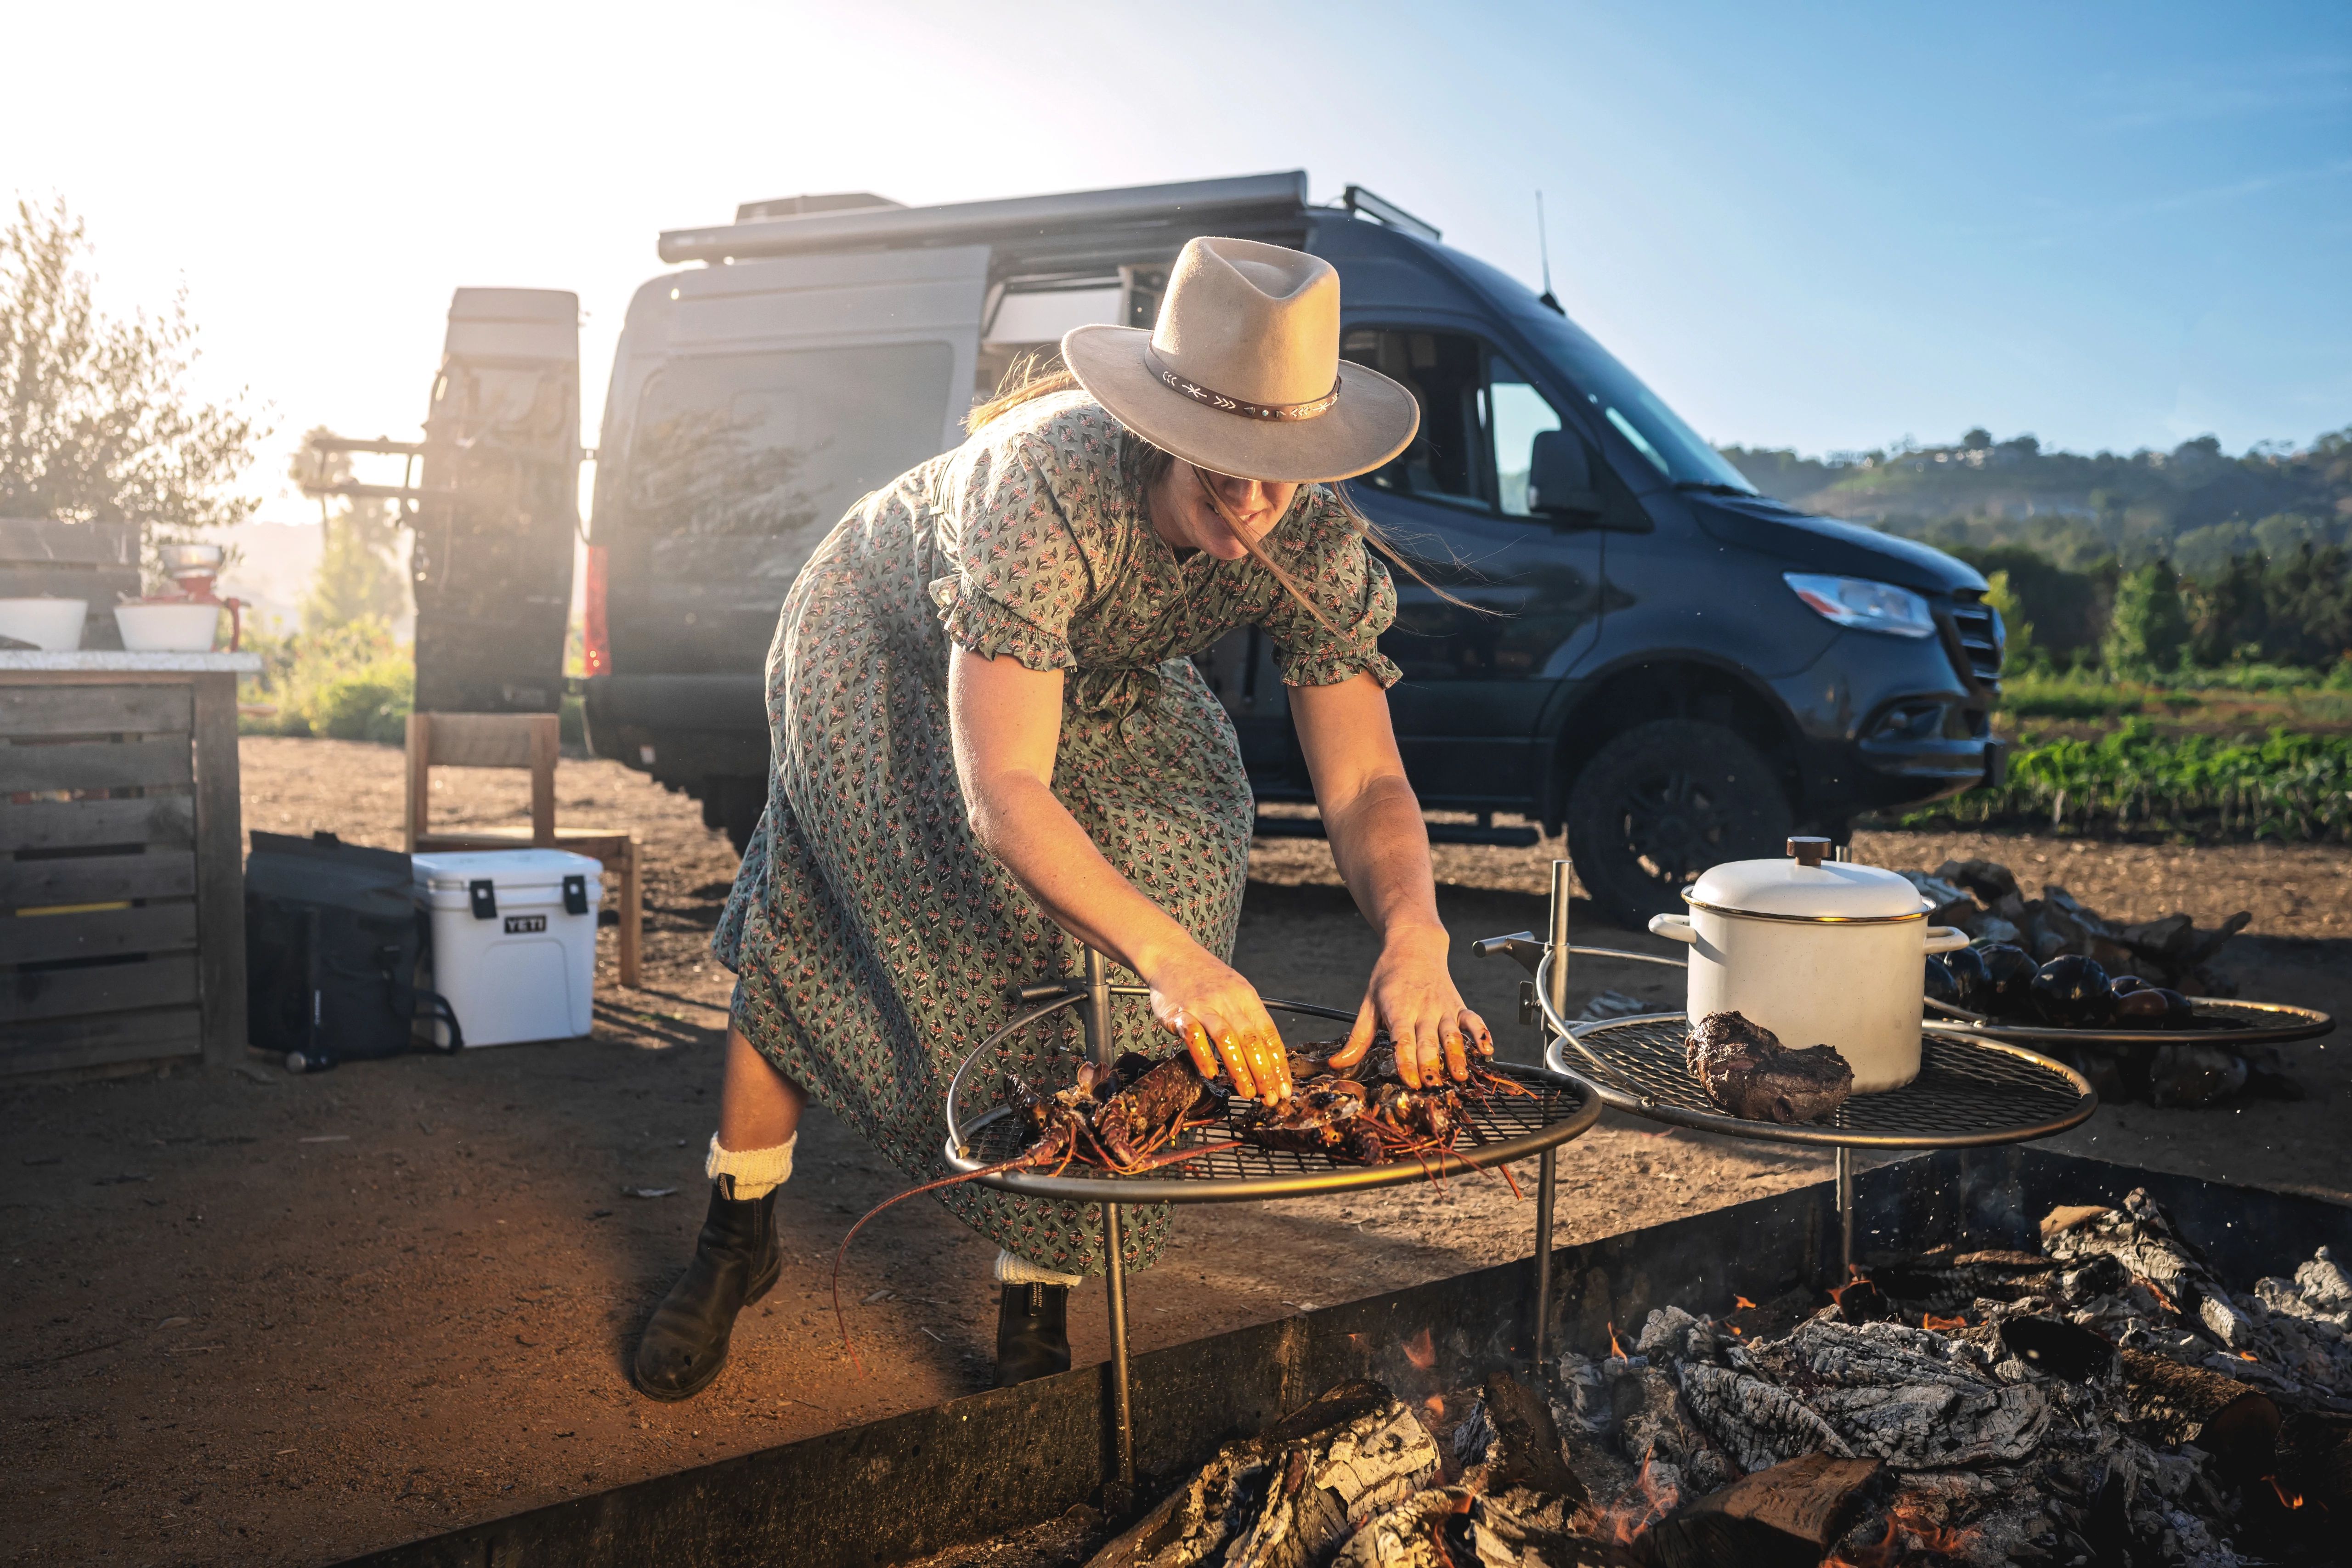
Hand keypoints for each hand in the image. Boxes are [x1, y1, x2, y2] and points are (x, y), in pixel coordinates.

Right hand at [1143, 945, 1292, 1100]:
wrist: (1171, 954)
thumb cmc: (1206, 978)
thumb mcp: (1236, 990)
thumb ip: (1249, 1019)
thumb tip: (1269, 1055)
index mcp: (1246, 997)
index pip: (1269, 1034)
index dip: (1279, 1064)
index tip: (1285, 1087)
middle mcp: (1227, 1001)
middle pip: (1252, 1040)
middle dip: (1264, 1072)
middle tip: (1270, 1098)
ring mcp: (1203, 1006)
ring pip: (1227, 1040)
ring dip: (1239, 1069)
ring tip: (1247, 1093)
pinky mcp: (1179, 1013)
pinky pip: (1194, 1036)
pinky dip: (1204, 1056)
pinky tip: (1211, 1074)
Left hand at [1329, 927, 1491, 1088]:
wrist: (1415, 945)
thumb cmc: (1388, 976)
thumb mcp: (1368, 1003)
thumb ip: (1357, 1038)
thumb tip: (1337, 1064)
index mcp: (1398, 1009)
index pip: (1402, 1039)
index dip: (1407, 1061)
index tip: (1411, 1081)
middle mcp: (1423, 1009)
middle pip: (1428, 1041)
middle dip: (1432, 1065)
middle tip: (1434, 1086)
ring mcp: (1444, 1008)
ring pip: (1452, 1034)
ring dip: (1458, 1056)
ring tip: (1461, 1076)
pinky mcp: (1459, 1005)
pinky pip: (1473, 1020)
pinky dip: (1482, 1034)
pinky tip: (1488, 1051)